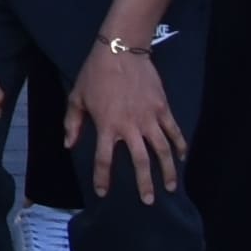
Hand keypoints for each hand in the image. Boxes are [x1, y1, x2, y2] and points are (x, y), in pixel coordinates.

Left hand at [66, 34, 185, 199]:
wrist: (121, 50)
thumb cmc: (95, 74)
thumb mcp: (76, 97)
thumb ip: (72, 123)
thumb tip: (68, 145)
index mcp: (107, 126)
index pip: (104, 159)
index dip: (103, 178)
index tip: (103, 192)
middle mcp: (130, 127)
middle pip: (140, 162)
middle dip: (144, 184)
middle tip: (148, 200)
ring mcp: (149, 118)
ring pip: (162, 151)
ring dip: (168, 171)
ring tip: (170, 187)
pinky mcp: (163, 108)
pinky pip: (174, 131)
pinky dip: (180, 145)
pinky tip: (182, 157)